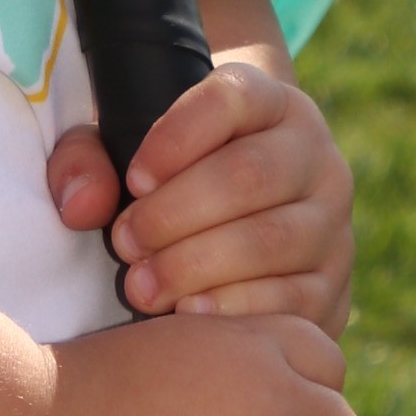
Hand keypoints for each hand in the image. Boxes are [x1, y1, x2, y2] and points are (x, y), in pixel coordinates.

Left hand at [47, 59, 353, 333]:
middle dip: (175, 214)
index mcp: (269, 102)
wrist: (248, 218)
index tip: (134, 178)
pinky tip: (187, 316)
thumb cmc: (172, 174)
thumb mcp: (128, 146)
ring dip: (196, 267)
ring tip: (141, 287)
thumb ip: (87, 159)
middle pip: (250, 175)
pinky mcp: (335, 283)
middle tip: (124, 244)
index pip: (230, 98)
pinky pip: (296, 298)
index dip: (177, 136)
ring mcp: (332, 222)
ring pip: (272, 240)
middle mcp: (314, 156)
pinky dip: (236, 309)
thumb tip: (80, 208)